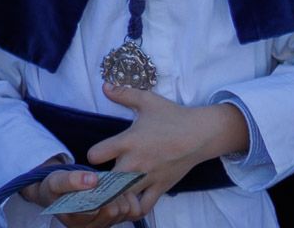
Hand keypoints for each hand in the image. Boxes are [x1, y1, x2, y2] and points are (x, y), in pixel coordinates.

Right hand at [20, 167, 141, 227]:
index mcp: (76, 221)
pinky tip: (120, 192)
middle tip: (104, 182)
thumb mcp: (55, 181)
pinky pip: (133, 212)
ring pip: (125, 211)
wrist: (58, 194)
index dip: (101, 193)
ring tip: (110, 186)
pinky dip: (130, 200)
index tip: (95, 180)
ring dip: (120, 196)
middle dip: (111, 194)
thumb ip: (70, 180)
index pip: (98, 209)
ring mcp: (103, 226)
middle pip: (114, 210)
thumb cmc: (56, 188)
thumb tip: (93, 180)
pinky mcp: (114, 221)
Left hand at [86, 84, 248, 217]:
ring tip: (116, 189)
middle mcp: (134, 163)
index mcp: (128, 141)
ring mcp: (147, 178)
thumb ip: (123, 94)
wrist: (200, 133)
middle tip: (104, 175)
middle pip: (104, 182)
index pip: (95, 155)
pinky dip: (134, 207)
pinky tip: (131, 200)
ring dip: (116, 195)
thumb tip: (104, 86)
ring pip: (121, 197)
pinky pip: (143, 207)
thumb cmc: (172, 116)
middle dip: (101, 180)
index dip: (93, 155)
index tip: (100, 153)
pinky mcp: (159, 188)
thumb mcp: (147, 100)